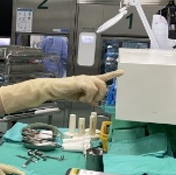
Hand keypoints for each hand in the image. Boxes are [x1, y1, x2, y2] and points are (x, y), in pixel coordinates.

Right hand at [0, 70, 123, 113]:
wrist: (52, 89)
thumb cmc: (64, 92)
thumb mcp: (80, 97)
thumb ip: (88, 98)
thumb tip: (95, 102)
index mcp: (88, 81)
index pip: (103, 77)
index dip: (113, 75)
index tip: (122, 72)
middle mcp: (88, 78)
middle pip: (103, 84)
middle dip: (100, 95)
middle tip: (91, 101)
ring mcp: (84, 79)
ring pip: (98, 87)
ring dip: (93, 97)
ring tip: (84, 100)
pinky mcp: (79, 82)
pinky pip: (90, 89)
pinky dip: (87, 97)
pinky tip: (80, 99)